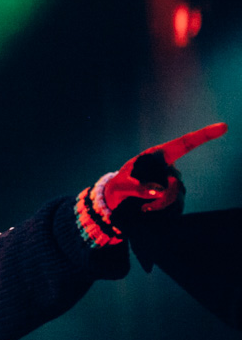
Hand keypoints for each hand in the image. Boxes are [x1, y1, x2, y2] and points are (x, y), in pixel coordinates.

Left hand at [104, 123, 227, 217]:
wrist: (117, 201)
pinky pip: (176, 207)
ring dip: (160, 206)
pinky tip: (148, 211)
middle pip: (176, 183)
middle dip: (162, 198)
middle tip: (144, 206)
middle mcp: (169, 169)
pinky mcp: (174, 198)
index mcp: (157, 156)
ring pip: (177, 197)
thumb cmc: (118, 187)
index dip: (203, 136)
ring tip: (143, 208)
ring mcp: (173, 184)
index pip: (183, 145)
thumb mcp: (120, 186)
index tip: (223, 127)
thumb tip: (160, 190)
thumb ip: (137, 187)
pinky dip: (162, 212)